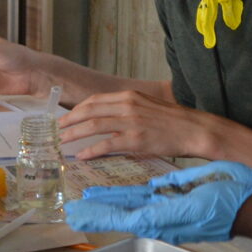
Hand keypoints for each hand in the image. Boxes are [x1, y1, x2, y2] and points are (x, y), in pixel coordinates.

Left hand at [58, 89, 216, 159]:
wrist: (194, 130)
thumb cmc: (172, 121)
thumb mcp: (146, 107)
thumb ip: (126, 110)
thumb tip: (106, 120)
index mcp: (129, 96)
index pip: (94, 100)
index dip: (76, 109)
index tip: (65, 118)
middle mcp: (127, 105)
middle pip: (89, 110)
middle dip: (69, 121)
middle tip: (56, 131)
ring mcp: (131, 122)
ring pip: (93, 126)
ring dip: (74, 134)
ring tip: (62, 142)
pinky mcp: (136, 139)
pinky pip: (107, 144)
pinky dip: (91, 150)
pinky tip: (82, 156)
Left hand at [63, 162, 251, 244]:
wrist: (247, 205)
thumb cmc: (225, 203)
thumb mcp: (192, 207)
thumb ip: (163, 214)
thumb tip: (138, 221)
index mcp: (161, 221)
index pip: (122, 220)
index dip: (99, 216)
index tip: (78, 214)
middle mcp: (158, 219)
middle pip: (118, 216)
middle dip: (95, 214)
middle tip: (70, 213)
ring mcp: (164, 212)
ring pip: (126, 209)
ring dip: (104, 208)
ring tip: (82, 205)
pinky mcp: (170, 203)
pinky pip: (140, 202)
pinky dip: (121, 199)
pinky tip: (108, 196)